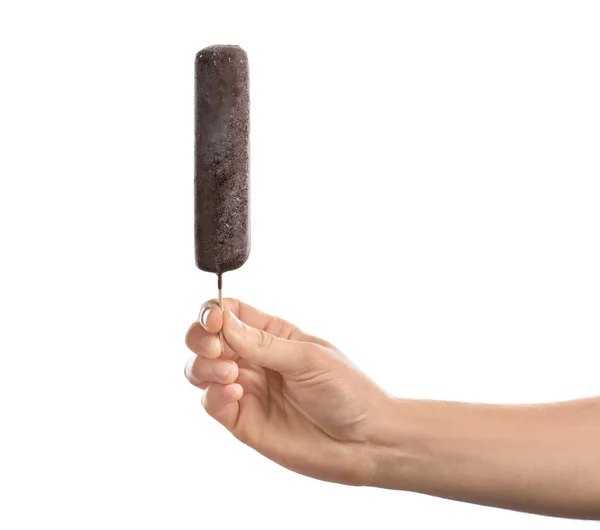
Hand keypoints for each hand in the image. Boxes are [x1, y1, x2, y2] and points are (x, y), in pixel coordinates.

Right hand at [184, 298, 391, 485]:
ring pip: (201, 369)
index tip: (215, 320)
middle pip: (207, 338)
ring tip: (231, 373)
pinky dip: (213, 395)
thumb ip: (262, 342)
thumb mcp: (308, 357)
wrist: (364, 442)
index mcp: (272, 334)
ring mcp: (247, 389)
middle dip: (201, 338)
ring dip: (204, 366)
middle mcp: (254, 359)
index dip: (214, 312)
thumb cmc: (347, 391)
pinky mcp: (242, 420)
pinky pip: (211, 402)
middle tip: (215, 347)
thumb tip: (224, 321)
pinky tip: (234, 393)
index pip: (231, 312)